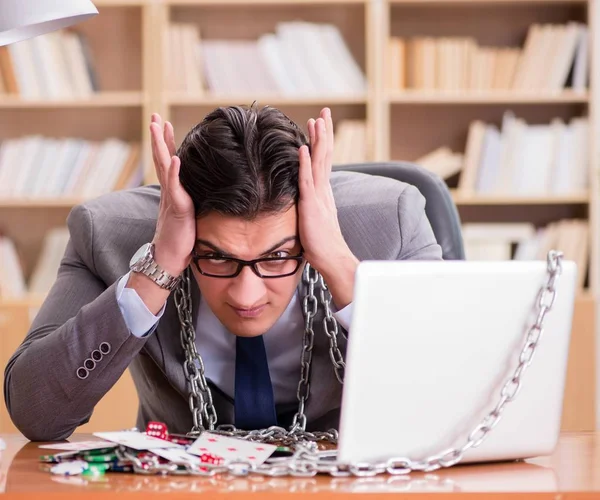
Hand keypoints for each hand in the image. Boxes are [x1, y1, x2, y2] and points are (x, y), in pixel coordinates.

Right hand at [149, 113, 195, 276]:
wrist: (170, 259)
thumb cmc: (182, 240)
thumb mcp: (191, 215)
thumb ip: (194, 201)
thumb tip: (209, 192)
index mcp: (173, 192)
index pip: (168, 162)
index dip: (167, 143)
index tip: (166, 124)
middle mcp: (169, 191)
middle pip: (162, 158)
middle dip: (159, 136)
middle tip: (155, 116)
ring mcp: (171, 198)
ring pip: (163, 167)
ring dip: (161, 145)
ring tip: (158, 126)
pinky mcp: (176, 209)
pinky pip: (174, 188)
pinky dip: (174, 172)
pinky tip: (175, 157)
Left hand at [298, 108, 357, 307]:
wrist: (332, 258)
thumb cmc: (322, 244)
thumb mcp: (314, 218)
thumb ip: (311, 205)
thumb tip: (304, 200)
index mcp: (324, 192)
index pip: (324, 160)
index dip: (322, 141)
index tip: (319, 124)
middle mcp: (324, 190)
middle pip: (325, 155)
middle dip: (324, 132)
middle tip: (324, 111)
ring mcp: (319, 196)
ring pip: (320, 162)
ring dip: (317, 140)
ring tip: (316, 120)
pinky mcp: (312, 205)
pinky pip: (308, 180)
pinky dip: (305, 163)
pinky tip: (303, 148)